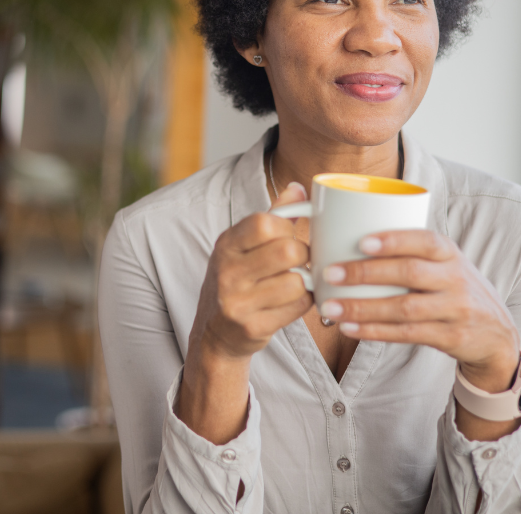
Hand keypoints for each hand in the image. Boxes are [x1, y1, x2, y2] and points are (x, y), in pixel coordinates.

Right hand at [178, 182, 312, 444]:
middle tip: (299, 262)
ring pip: (296, 281)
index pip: (264, 222)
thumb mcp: (246, 245)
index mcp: (227, 244)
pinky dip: (303, 303)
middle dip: (302, 256)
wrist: (216, 332)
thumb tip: (298, 188)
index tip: (288, 237)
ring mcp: (237, 301)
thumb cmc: (238, 280)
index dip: (286, 228)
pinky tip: (291, 301)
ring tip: (295, 282)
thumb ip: (274, 216)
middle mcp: (227, 271)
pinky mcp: (252, 326)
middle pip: (287, 251)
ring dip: (304, 283)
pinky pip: (297, 308)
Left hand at [318, 230, 520, 393]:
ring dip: (363, 307)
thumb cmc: (454, 289)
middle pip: (410, 273)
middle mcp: (456, 278)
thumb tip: (349, 241)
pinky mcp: (450, 337)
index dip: (394, 240)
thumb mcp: (445, 264)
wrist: (497, 333)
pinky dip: (375, 332)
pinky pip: (407, 334)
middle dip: (367, 272)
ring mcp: (455, 309)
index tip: (362, 241)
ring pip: (404, 308)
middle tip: (332, 273)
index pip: (424, 240)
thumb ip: (412, 253)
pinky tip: (350, 328)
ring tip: (332, 306)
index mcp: (450, 253)